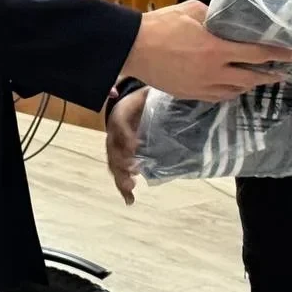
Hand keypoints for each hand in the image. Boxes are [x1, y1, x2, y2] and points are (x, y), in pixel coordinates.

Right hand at [105, 87, 148, 204]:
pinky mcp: (119, 160)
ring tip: (131, 188)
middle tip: (134, 169)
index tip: (137, 146)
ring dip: (121, 176)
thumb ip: (157, 95)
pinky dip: (123, 188)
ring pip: (113, 164)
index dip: (126, 135)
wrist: (128, 108)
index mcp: (120, 113)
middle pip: (113, 148)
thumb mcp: (149, 94)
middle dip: (122, 160)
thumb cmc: (143, 102)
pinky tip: (130, 200)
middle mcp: (113, 132)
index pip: (119, 123)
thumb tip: (178, 91)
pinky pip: (117, 174)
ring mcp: (114, 148)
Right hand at [120, 1, 291, 101]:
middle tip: (282, 73)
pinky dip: (230, 91)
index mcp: (217, 49)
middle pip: (251, 78)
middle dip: (269, 75)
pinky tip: (232, 86)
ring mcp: (202, 86)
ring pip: (235, 90)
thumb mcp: (192, 11)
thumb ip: (214, 17)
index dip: (280, 54)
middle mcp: (214, 71)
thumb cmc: (161, 24)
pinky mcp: (190, 94)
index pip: (258, 53)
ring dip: (250, 85)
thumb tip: (225, 21)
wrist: (133, 48)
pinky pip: (218, 96)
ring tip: (258, 79)